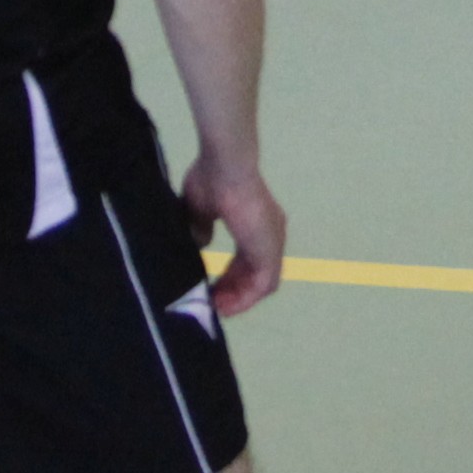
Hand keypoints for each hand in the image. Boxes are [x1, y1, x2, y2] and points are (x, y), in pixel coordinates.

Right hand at [184, 156, 286, 318]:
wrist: (226, 165)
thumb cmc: (212, 178)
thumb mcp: (200, 206)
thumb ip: (201, 226)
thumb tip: (201, 243)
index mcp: (256, 219)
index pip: (247, 256)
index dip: (231, 275)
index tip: (212, 287)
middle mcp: (270, 233)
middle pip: (255, 272)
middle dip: (234, 289)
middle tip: (212, 302)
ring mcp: (273, 242)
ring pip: (261, 282)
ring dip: (240, 297)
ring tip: (217, 308)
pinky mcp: (270, 250)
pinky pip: (263, 285)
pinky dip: (246, 298)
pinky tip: (226, 306)